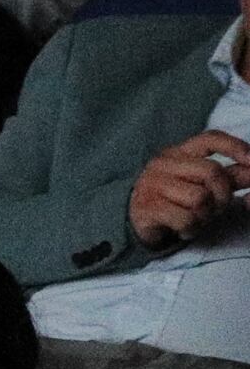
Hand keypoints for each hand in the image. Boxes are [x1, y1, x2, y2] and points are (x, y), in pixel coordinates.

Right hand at [128, 131, 249, 248]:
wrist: (132, 220)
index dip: (235, 147)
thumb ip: (228, 176)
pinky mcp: (148, 208)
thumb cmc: (172, 199)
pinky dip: (192, 228)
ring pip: (200, 198)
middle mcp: (164, 164)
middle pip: (212, 172)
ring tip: (197, 219)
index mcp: (179, 152)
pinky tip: (185, 229)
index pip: (210, 139)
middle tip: (217, 209)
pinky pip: (186, 218)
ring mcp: (153, 184)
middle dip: (223, 195)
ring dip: (206, 215)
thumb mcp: (201, 184)